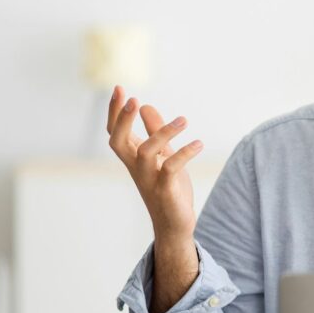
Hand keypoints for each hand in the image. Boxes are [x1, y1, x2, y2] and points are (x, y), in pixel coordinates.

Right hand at [106, 85, 203, 241]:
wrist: (174, 224)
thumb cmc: (168, 188)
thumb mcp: (163, 155)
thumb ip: (154, 132)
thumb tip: (146, 106)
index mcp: (133, 158)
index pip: (115, 132)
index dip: (114, 112)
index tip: (119, 88)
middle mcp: (136, 167)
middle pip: (118, 141)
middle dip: (122, 120)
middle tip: (134, 100)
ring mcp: (149, 179)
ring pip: (146, 151)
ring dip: (164, 132)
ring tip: (184, 120)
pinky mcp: (165, 190)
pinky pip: (171, 168)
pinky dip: (185, 154)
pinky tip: (199, 144)